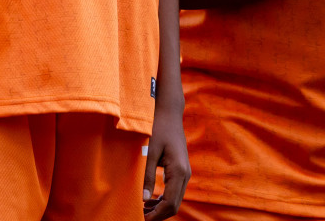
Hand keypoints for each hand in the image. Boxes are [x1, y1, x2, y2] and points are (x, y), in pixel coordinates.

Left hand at [142, 94, 188, 219]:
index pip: (169, 203)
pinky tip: (149, 200)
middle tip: (139, 216)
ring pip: (175, 200)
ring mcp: (185, 173)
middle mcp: (185, 174)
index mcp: (179, 171)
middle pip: (174, 205)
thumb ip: (147, 176)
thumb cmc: (158, 129)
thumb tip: (144, 199)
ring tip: (142, 210)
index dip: (156, 215)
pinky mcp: (181, 171)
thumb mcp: (150, 152)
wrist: (169, 113)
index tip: (141, 218)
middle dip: (158, 215)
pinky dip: (163, 199)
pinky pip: (174, 191)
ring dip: (160, 208)